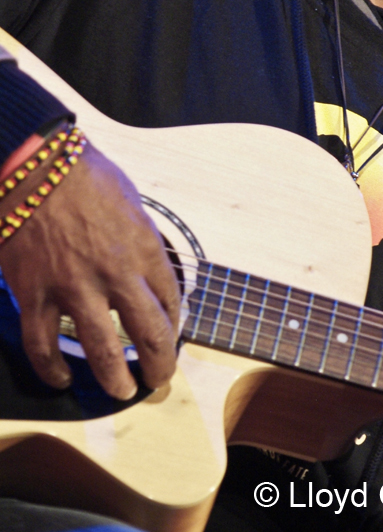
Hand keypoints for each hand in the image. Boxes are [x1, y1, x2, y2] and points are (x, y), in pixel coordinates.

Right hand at [0, 141, 179, 399]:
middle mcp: (116, 273)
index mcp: (144, 248)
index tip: (171, 335)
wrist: (35, 163)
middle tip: (159, 379)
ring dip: (115, 379)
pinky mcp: (35, 293)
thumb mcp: (131, 203)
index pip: (171, 302)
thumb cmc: (85, 174)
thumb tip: (149, 269)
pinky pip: (43, 345)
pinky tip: (61, 377)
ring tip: (121, 391)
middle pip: (149, 335)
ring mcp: (74, 287)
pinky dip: (52, 368)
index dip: (175, 326)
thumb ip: (141, 240)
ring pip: (101, 352)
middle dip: (160, 366)